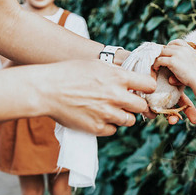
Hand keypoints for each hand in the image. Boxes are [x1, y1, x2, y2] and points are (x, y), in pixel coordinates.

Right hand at [39, 60, 156, 135]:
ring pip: (129, 120)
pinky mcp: (97, 127)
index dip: (148, 89)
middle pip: (142, 107)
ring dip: (124, 116)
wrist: (46, 89)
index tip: (145, 91)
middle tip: (130, 103)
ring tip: (111, 109)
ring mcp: (107, 114)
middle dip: (138, 105)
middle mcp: (116, 96)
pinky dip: (109, 125)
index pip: (149, 86)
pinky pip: (113, 130)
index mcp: (119, 78)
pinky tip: (98, 116)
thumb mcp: (98, 65)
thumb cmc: (70, 73)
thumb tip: (136, 80)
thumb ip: (119, 73)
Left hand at [152, 39, 195, 86]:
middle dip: (162, 53)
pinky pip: (159, 60)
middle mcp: (183, 49)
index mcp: (189, 49)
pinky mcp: (172, 61)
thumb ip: (184, 65)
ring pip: (162, 52)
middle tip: (159, 60)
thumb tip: (171, 78)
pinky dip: (156, 64)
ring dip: (158, 58)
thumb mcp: (193, 65)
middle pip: (167, 47)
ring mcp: (177, 54)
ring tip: (157, 65)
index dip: (170, 45)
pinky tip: (156, 68)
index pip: (177, 42)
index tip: (166, 52)